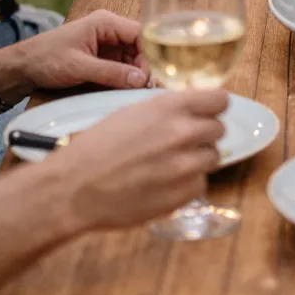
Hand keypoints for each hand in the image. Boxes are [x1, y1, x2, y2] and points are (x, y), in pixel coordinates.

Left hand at [0, 11, 148, 104]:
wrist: (23, 67)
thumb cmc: (47, 59)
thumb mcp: (80, 67)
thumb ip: (111, 73)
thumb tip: (141, 80)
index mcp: (106, 22)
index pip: (140, 33)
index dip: (150, 53)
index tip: (151, 76)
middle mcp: (109, 29)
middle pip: (139, 46)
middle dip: (144, 66)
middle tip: (144, 88)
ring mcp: (106, 43)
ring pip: (132, 57)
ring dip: (135, 74)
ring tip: (135, 91)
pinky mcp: (102, 57)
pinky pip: (121, 66)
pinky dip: (124, 78)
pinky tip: (125, 89)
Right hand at [52, 90, 226, 231]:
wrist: (74, 187)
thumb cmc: (97, 147)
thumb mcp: (133, 113)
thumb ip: (168, 110)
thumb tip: (193, 112)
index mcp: (170, 107)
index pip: (220, 100)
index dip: (214, 107)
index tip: (208, 113)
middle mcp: (183, 132)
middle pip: (219, 129)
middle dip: (203, 135)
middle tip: (182, 143)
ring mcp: (185, 165)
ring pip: (213, 158)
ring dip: (196, 160)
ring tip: (169, 165)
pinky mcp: (182, 195)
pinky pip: (200, 185)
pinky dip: (186, 185)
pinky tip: (164, 184)